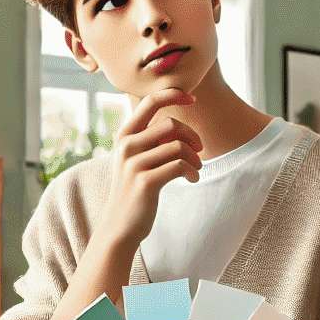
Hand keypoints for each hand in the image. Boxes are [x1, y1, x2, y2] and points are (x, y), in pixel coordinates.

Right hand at [99, 87, 202, 250]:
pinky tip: (192, 179)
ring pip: (178, 146)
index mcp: (124, 135)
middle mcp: (126, 146)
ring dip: (195, 157)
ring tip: (196, 169)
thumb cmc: (134, 189)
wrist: (120, 226)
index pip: (150, 101)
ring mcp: (134, 164)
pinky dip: (193, 172)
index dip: (174, 94)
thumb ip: (151, 139)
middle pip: (171, 124)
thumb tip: (179, 125)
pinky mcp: (145, 182)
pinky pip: (179, 166)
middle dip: (192, 136)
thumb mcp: (137, 158)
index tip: (193, 98)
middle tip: (199, 150)